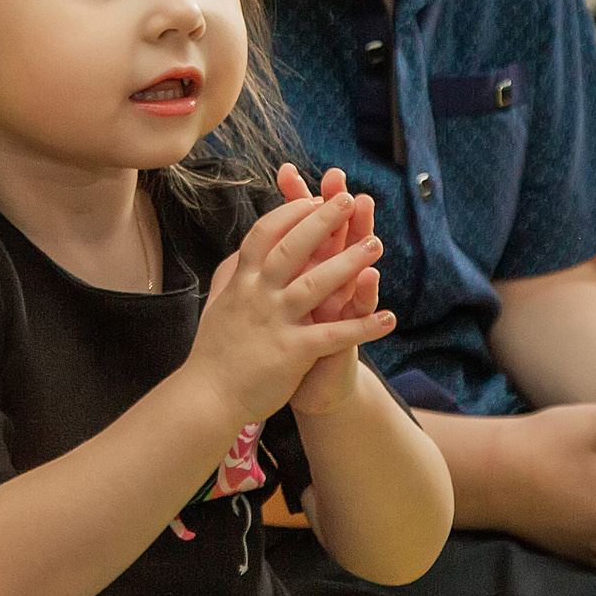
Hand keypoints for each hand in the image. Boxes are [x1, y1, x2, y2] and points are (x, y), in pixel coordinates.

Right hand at [192, 172, 391, 428]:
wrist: (207, 397)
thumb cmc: (214, 353)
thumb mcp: (218, 305)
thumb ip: (231, 279)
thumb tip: (237, 257)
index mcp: (242, 282)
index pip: (265, 234)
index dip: (290, 213)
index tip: (312, 197)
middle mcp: (258, 295)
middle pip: (293, 248)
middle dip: (322, 221)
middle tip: (348, 198)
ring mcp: (275, 322)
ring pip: (316, 284)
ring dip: (349, 262)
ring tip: (377, 244)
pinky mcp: (292, 352)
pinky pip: (333, 335)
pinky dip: (363, 327)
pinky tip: (389, 319)